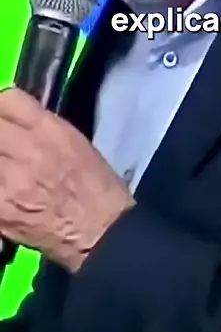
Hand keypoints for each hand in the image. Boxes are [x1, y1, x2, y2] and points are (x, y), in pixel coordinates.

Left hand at [0, 87, 134, 271]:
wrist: (99, 231)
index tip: (3, 116)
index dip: (1, 106)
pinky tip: (3, 185)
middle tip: (4, 144)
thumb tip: (14, 120)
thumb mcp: (74, 140)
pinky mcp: (0, 208)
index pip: (8, 100)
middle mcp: (27, 150)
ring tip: (5, 162)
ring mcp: (9, 180)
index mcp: (50, 130)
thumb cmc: (94, 184)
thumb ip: (41, 126)